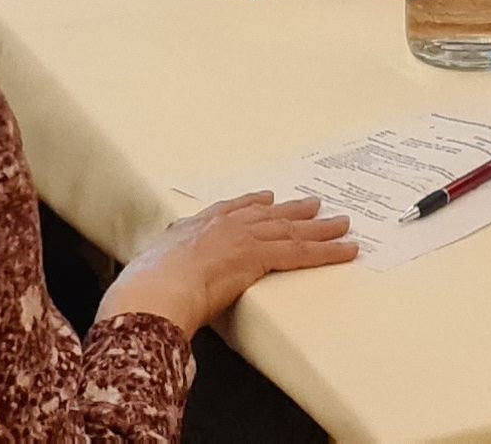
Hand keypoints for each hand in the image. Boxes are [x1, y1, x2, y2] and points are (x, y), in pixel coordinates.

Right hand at [95, 192, 356, 337]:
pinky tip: (348, 249)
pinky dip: (329, 251)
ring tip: (342, 224)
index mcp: (196, 227)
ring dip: (321, 229)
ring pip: (291, 231)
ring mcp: (245, 238)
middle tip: (315, 205)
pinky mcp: (261, 255)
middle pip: (268, 216)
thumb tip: (148, 281)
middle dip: (293, 211)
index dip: (251, 204)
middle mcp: (224, 226)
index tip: (267, 199)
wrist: (153, 292)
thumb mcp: (148, 269)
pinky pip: (302, 253)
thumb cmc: (142, 290)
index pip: (230, 210)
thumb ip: (158, 269)